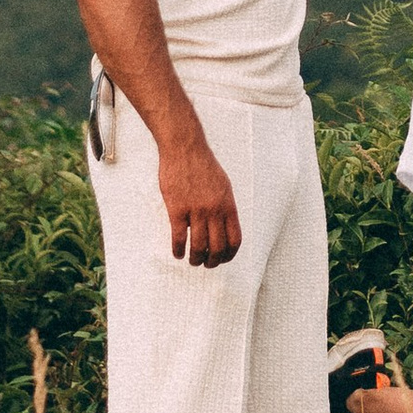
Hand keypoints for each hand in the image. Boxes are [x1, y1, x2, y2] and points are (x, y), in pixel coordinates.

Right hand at [159, 129, 241, 267]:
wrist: (185, 148)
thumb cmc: (204, 166)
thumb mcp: (224, 186)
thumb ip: (225, 207)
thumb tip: (225, 228)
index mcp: (228, 205)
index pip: (235, 239)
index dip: (229, 255)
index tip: (223, 259)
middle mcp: (215, 210)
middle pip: (217, 247)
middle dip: (212, 261)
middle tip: (206, 264)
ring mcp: (196, 210)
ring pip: (198, 246)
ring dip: (195, 259)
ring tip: (192, 261)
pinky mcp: (177, 209)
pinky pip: (179, 238)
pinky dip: (178, 250)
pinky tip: (177, 253)